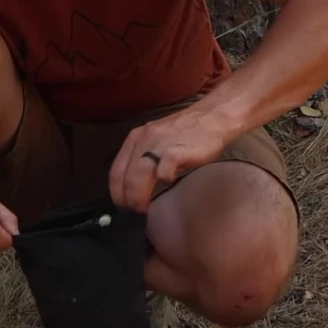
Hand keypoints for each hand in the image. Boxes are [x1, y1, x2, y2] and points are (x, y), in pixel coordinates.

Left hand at [108, 107, 235, 213]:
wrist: (212, 117)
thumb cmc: (185, 133)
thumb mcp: (156, 139)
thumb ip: (144, 157)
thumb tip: (135, 188)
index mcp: (135, 138)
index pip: (115, 172)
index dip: (117, 193)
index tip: (124, 206)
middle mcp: (143, 140)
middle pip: (126, 176)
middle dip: (128, 199)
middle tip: (137, 211)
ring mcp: (160, 143)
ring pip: (139, 173)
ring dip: (139, 195)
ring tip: (146, 208)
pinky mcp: (179, 148)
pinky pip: (165, 167)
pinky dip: (163, 178)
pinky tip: (169, 183)